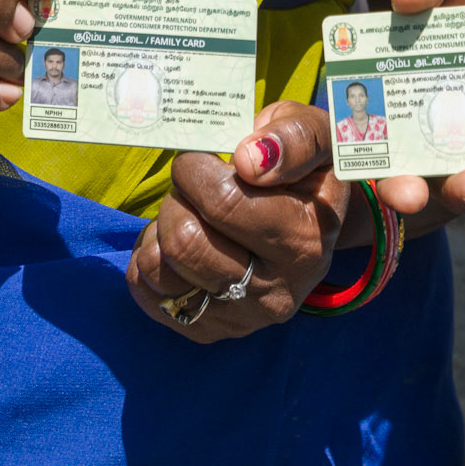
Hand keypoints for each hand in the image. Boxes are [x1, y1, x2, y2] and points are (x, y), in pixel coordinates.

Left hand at [127, 101, 347, 343]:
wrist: (311, 217)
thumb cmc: (305, 166)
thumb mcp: (317, 135)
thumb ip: (293, 137)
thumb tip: (248, 160)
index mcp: (305, 241)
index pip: (223, 202)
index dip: (196, 168)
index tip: (204, 156)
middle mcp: (277, 291)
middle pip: (185, 240)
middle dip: (177, 197)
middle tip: (194, 182)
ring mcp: (241, 318)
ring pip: (161, 267)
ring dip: (161, 227)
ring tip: (187, 210)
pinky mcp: (209, 331)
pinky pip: (147, 290)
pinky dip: (149, 254)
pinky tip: (176, 239)